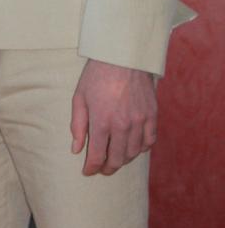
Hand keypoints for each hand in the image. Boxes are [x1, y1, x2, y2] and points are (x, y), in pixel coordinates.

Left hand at [71, 59, 157, 175]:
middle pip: (117, 159)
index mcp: (102, 121)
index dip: (91, 168)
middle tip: (102, 169)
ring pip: (133, 153)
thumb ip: (77, 125)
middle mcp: (122, 125)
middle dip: (107, 168)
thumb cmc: (97, 75)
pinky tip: (132, 147)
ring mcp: (140, 122)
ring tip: (115, 159)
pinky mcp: (152, 116)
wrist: (123, 56)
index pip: (97, 156)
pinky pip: (149, 142)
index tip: (87, 171)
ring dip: (123, 160)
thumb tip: (75, 149)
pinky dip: (140, 149)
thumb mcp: (80, 97)